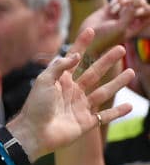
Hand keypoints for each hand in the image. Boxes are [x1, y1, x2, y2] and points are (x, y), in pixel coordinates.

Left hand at [7, 28, 133, 160]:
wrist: (33, 134)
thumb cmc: (35, 107)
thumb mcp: (44, 81)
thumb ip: (59, 66)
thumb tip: (75, 55)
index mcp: (61, 81)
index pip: (74, 59)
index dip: (82, 45)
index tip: (91, 30)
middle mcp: (72, 92)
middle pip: (94, 73)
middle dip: (107, 61)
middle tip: (121, 49)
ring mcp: (80, 107)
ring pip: (103, 93)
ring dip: (117, 83)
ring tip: (131, 72)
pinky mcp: (85, 123)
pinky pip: (105, 116)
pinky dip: (117, 112)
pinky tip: (130, 106)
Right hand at [79, 0, 149, 56]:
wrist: (86, 37)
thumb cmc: (104, 37)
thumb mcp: (120, 28)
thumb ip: (130, 14)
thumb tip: (135, 1)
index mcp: (135, 26)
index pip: (148, 14)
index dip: (145, 9)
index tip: (136, 12)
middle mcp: (128, 19)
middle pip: (140, 4)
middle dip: (134, 2)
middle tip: (125, 5)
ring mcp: (119, 13)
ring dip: (124, 1)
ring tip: (114, 9)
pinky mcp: (110, 8)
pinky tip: (112, 5)